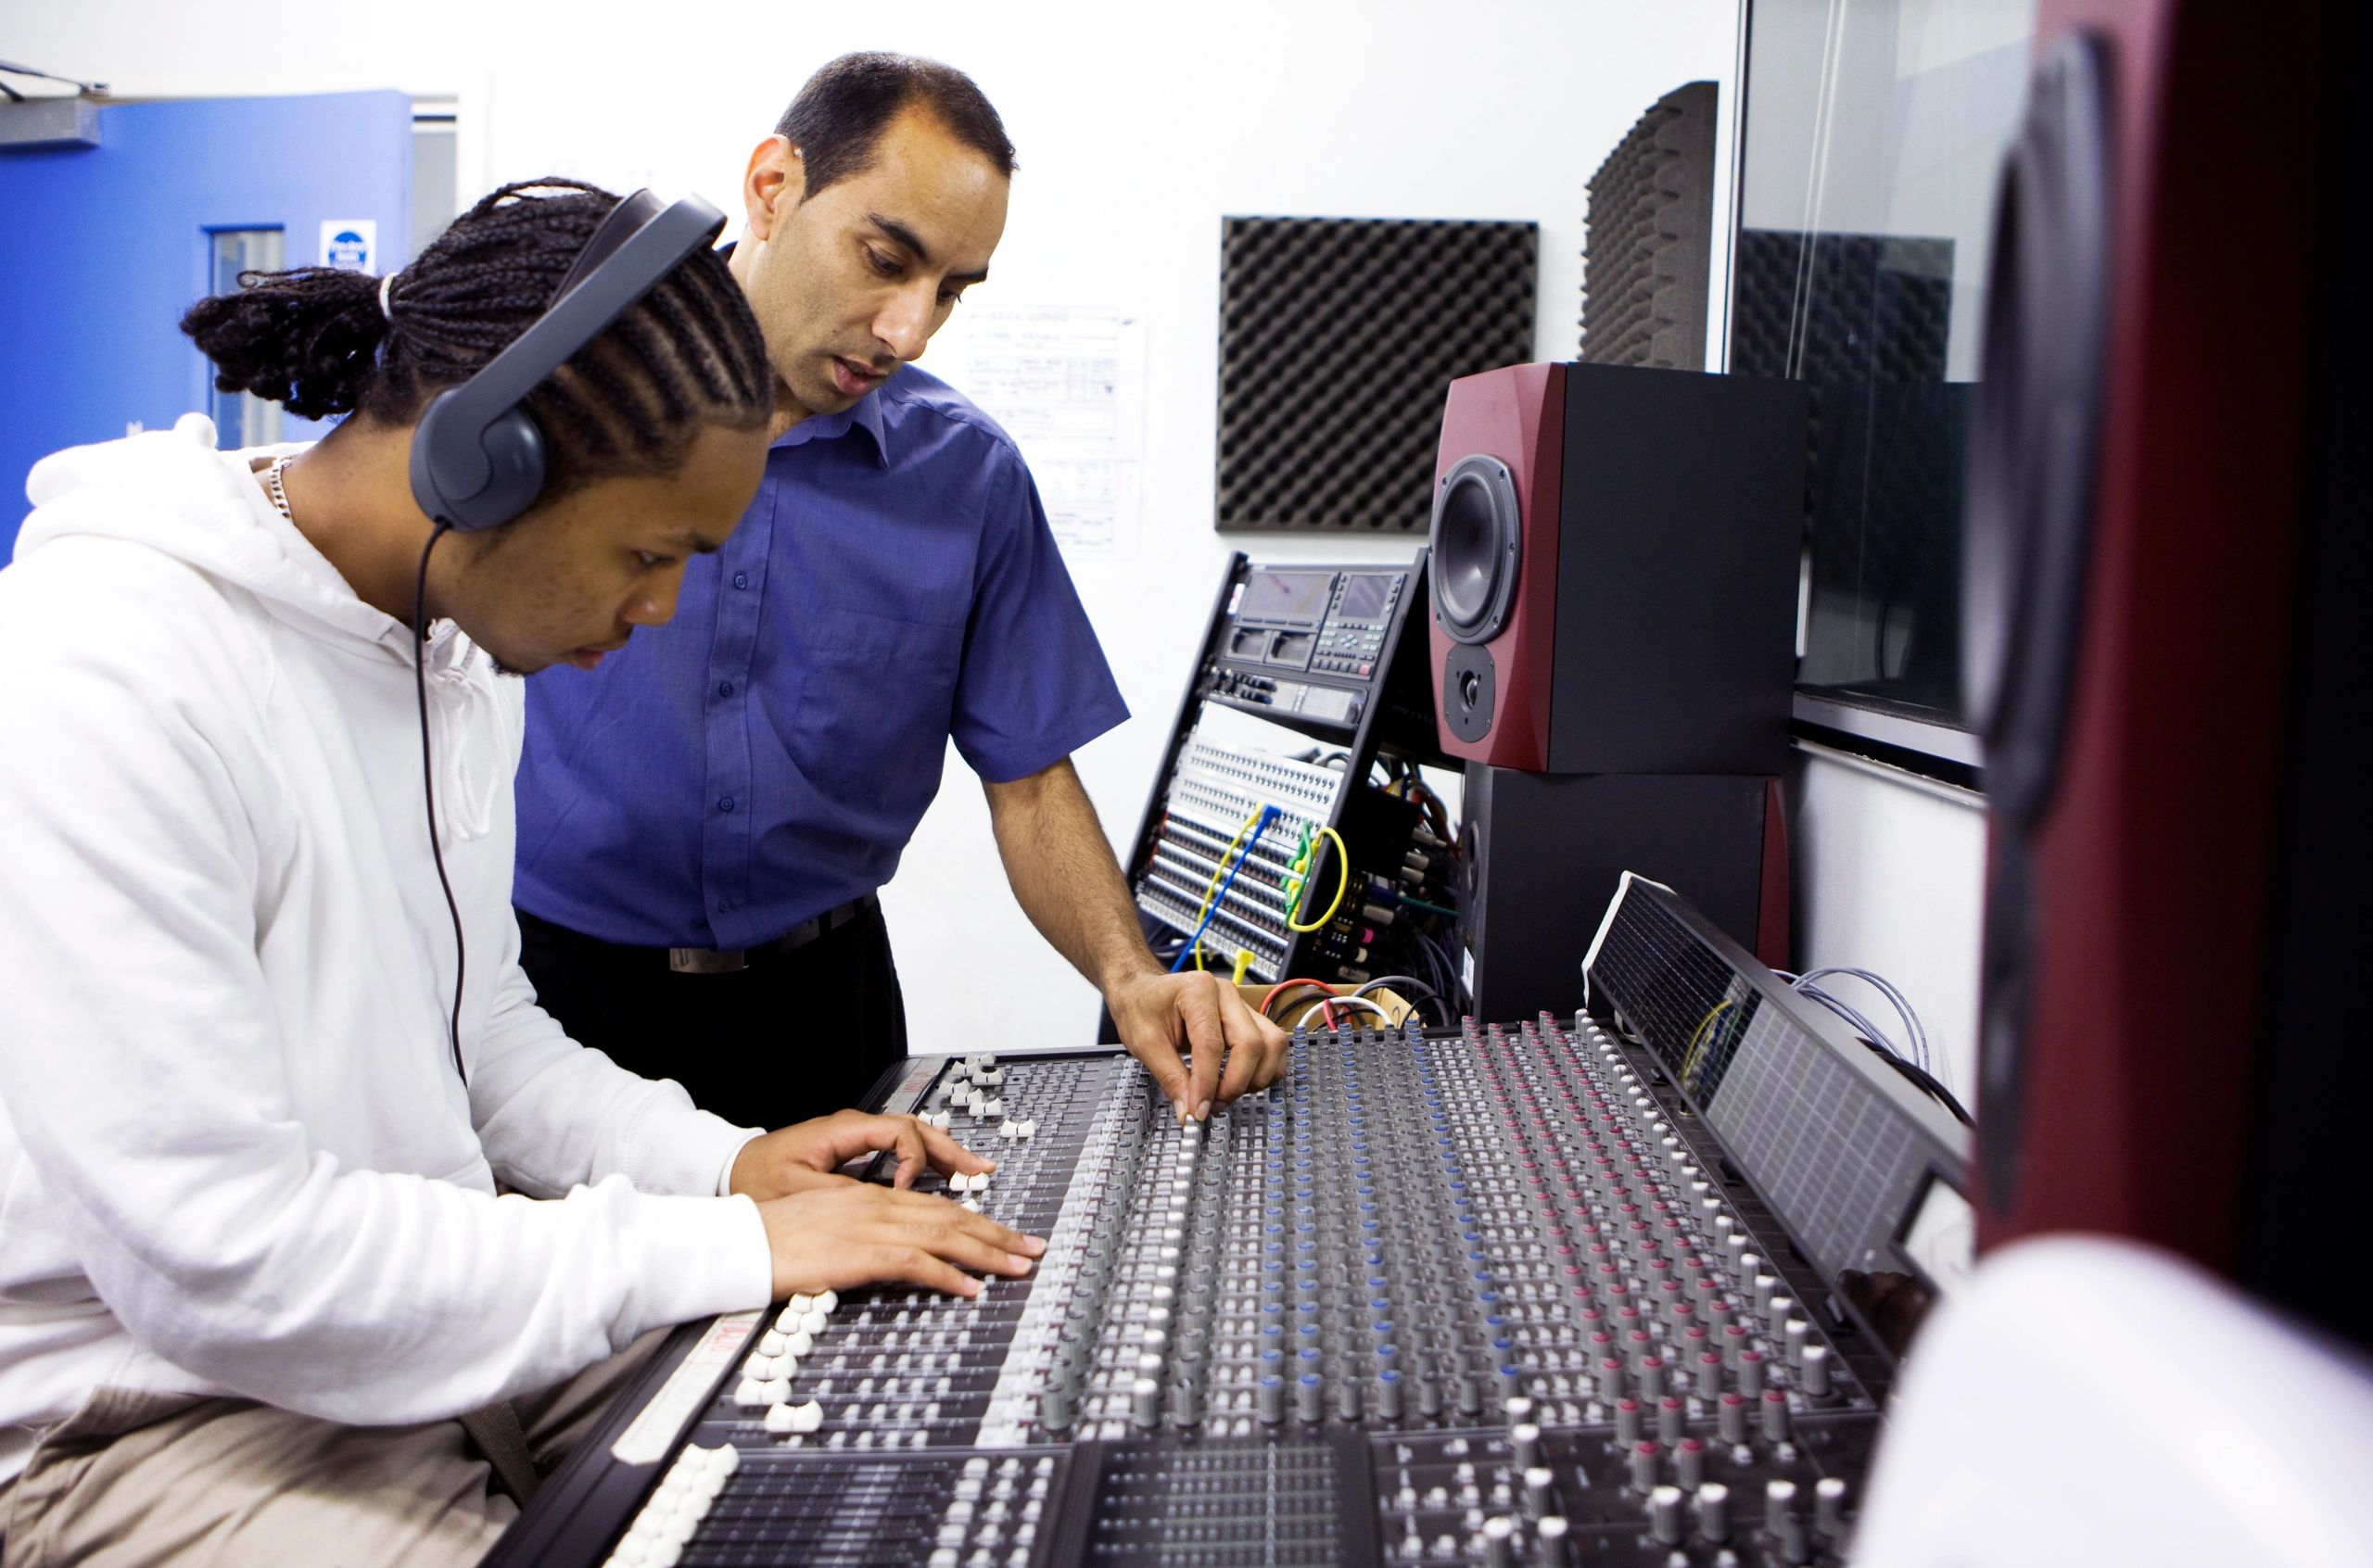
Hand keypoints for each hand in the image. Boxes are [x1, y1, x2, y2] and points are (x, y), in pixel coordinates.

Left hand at [730, 1110, 994, 1200]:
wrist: (732, 1167)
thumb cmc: (759, 1178)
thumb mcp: (796, 1190)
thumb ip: (841, 1195)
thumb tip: (883, 1202)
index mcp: (844, 1131)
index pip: (899, 1133)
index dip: (912, 1161)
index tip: (907, 1190)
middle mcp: (857, 1128)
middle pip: (917, 1130)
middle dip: (952, 1151)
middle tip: (982, 1172)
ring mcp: (859, 1136)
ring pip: (914, 1137)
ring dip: (946, 1155)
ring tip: (977, 1172)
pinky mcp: (857, 1150)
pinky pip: (903, 1148)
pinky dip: (928, 1161)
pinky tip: (947, 1175)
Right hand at [755, 1182, 1045, 1299]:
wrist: (742, 1242)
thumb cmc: (776, 1240)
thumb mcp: (828, 1228)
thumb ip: (863, 1236)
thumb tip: (894, 1256)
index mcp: (871, 1198)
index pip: (938, 1208)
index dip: (978, 1222)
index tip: (1006, 1235)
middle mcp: (879, 1205)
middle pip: (953, 1218)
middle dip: (998, 1235)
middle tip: (1032, 1250)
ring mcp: (872, 1227)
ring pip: (945, 1235)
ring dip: (988, 1253)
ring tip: (1018, 1267)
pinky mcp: (862, 1253)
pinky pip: (917, 1263)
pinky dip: (949, 1276)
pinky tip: (971, 1289)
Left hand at [1107, 967, 1289, 1123]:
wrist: (1141, 992)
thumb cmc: (1141, 1009)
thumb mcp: (1145, 1044)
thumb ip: (1170, 1078)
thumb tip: (1189, 1112)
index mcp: (1197, 990)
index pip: (1212, 1044)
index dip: (1207, 1084)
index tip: (1198, 1111)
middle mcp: (1226, 994)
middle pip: (1252, 1043)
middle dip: (1235, 1084)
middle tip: (1211, 1106)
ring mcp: (1242, 1006)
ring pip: (1272, 1044)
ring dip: (1255, 1079)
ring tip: (1224, 1095)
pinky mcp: (1250, 1020)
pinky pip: (1273, 1047)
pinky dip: (1263, 1071)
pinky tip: (1239, 1083)